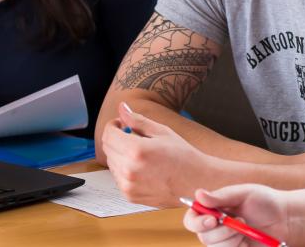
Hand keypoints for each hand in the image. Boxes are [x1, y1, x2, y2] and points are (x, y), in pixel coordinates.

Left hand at [101, 102, 215, 206]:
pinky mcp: (130, 196)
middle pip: (108, 148)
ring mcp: (128, 186)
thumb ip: (138, 120)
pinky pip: (118, 177)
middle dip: (117, 139)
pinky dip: (125, 169)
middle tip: (133, 136)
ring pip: (111, 163)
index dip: (113, 125)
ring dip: (120, 154)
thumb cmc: (183, 156)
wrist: (196, 182)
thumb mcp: (162, 132)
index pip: (109, 134)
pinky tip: (143, 167)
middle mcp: (129, 170)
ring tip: (142, 154)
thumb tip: (122, 108)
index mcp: (136, 151)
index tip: (122, 124)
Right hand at [184, 186, 304, 246]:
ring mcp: (224, 242)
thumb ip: (221, 196)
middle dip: (222, 231)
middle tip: (241, 221)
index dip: (197, 222)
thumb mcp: (244, 193)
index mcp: (213, 209)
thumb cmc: (265, 201)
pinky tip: (248, 241)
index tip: (213, 219)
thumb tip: (198, 194)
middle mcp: (215, 228)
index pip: (192, 219)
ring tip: (247, 229)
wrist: (285, 219)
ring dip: (233, 239)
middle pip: (203, 237)